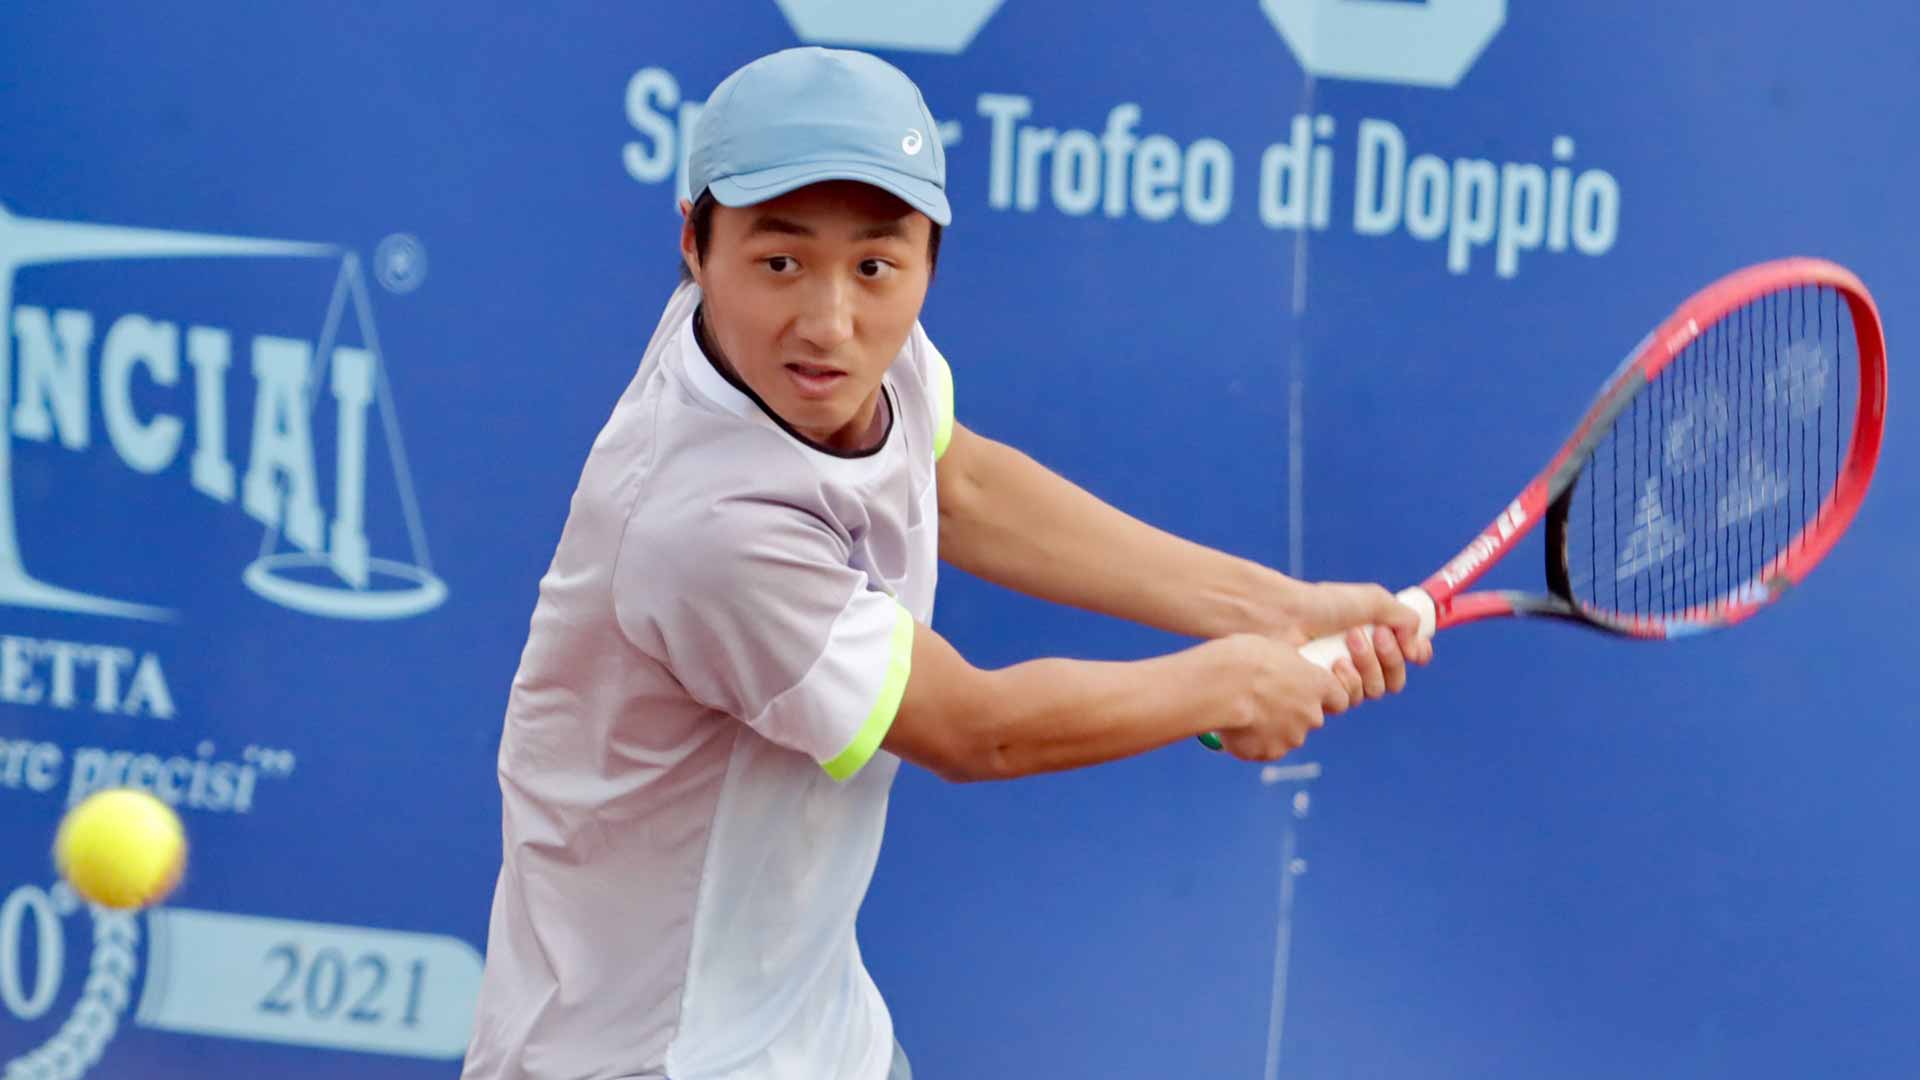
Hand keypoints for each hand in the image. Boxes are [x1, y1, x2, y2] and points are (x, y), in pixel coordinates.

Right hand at [1207, 634, 1353, 761]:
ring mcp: (1292, 737)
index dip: (1324, 697)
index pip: (1340, 699)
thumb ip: (1290, 666)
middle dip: (1294, 712)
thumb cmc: (1244, 659)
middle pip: (1311, 718)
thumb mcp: (1275, 648)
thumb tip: (1288, 668)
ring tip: (1244, 711)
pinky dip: (1253, 741)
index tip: (1308, 691)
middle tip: (1266, 699)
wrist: (1219, 687)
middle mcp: (1312, 715)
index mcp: (1318, 685)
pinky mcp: (1269, 752)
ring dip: (1272, 728)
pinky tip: (1234, 726)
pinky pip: (1264, 748)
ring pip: (1286, 735)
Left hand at [1282, 581, 1432, 704]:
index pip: (1406, 657)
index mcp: (1373, 639)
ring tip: (1349, 640)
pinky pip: (1350, 699)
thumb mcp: (1371, 600)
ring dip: (1369, 665)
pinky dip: (1348, 681)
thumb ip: (1404, 618)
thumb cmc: (1322, 604)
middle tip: (1376, 634)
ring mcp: (1341, 680)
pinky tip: (1335, 663)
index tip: (1417, 649)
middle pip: (1395, 679)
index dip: (1416, 655)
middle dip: (1392, 657)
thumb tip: (1417, 648)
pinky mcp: (1323, 695)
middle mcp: (1360, 663)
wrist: (1284, 616)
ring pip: (1375, 690)